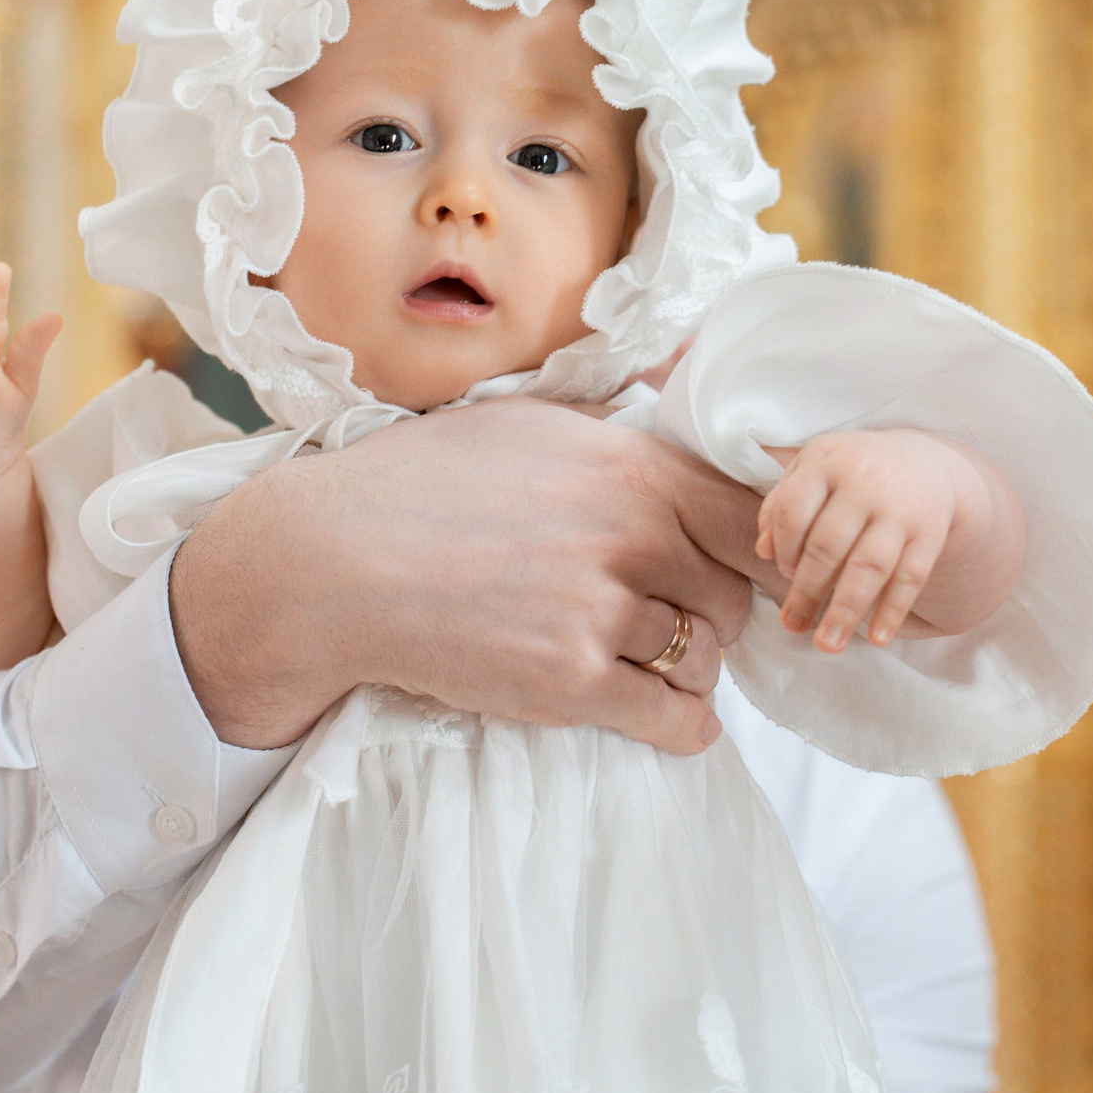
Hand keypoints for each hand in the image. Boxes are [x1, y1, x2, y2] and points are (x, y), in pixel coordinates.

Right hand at [169, 398, 768, 755]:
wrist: (335, 564)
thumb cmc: (422, 482)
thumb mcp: (527, 421)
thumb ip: (616, 418)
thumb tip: (685, 366)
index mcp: (627, 466)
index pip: (747, 516)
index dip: (757, 550)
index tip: (750, 570)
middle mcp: (628, 535)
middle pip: (733, 594)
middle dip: (715, 612)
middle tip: (681, 618)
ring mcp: (599, 612)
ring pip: (702, 657)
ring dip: (690, 668)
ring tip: (657, 665)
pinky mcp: (570, 683)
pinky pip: (671, 717)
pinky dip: (684, 726)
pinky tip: (676, 723)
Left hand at [756, 429, 1025, 652]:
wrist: (921, 462)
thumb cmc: (849, 474)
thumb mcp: (812, 473)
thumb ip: (781, 506)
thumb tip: (763, 551)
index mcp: (826, 461)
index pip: (793, 512)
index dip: (783, 549)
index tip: (783, 573)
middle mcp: (864, 481)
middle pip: (827, 546)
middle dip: (807, 592)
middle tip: (792, 626)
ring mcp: (900, 507)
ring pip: (869, 566)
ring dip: (845, 611)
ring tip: (827, 645)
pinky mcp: (931, 531)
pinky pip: (911, 577)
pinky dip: (893, 611)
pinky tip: (877, 638)